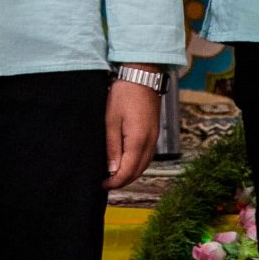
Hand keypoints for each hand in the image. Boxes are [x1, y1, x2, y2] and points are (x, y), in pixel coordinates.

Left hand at [104, 74, 160, 189]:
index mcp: (138, 141)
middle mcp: (150, 142)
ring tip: (115, 175)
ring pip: (144, 165)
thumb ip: (113, 147)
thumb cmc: (124, 94)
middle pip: (138, 171)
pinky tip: (127, 162)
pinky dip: (138, 164)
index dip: (115, 182)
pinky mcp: (155, 132)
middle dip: (123, 181)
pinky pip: (148, 156)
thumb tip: (112, 170)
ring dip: (131, 173)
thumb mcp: (111, 120)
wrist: (142, 75)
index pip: (127, 171)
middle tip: (107, 183)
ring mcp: (155, 137)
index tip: (103, 184)